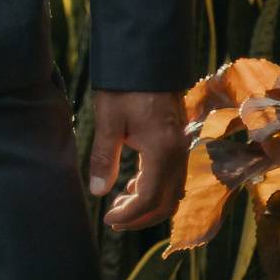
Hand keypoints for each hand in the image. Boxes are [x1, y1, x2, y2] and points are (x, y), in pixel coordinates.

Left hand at [90, 88, 186, 230]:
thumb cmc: (124, 86)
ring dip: (149, 204)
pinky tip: (132, 184)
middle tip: (114, 220)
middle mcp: (178, 154)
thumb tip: (98, 192)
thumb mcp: (108, 120)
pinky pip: (173, 177)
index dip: (129, 215)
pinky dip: (155, 188)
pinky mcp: (178, 142)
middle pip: (167, 203)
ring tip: (120, 203)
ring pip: (173, 192)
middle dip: (141, 217)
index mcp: (162, 151)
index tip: (108, 220)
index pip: (150, 199)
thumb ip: (104, 158)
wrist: (147, 59)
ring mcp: (181, 148)